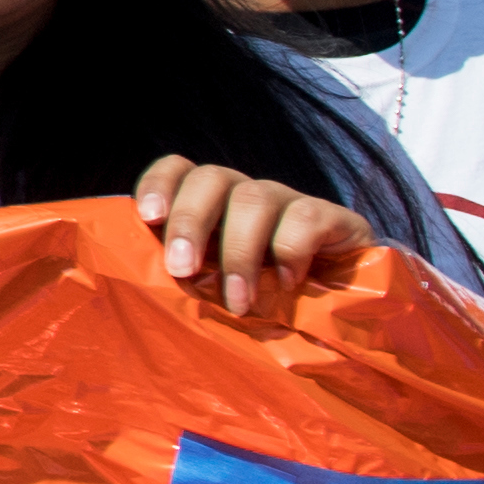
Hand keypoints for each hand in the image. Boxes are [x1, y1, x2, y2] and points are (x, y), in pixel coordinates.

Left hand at [134, 156, 372, 315]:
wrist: (346, 313)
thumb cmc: (264, 303)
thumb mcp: (217, 290)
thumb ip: (186, 278)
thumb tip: (137, 289)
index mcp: (212, 206)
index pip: (179, 170)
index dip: (159, 184)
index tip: (148, 217)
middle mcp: (247, 195)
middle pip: (211, 179)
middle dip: (190, 222)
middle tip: (182, 269)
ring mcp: (290, 202)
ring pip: (254, 198)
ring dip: (239, 253)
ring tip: (238, 302)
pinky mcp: (333, 218)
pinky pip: (304, 217)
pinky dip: (290, 251)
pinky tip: (288, 284)